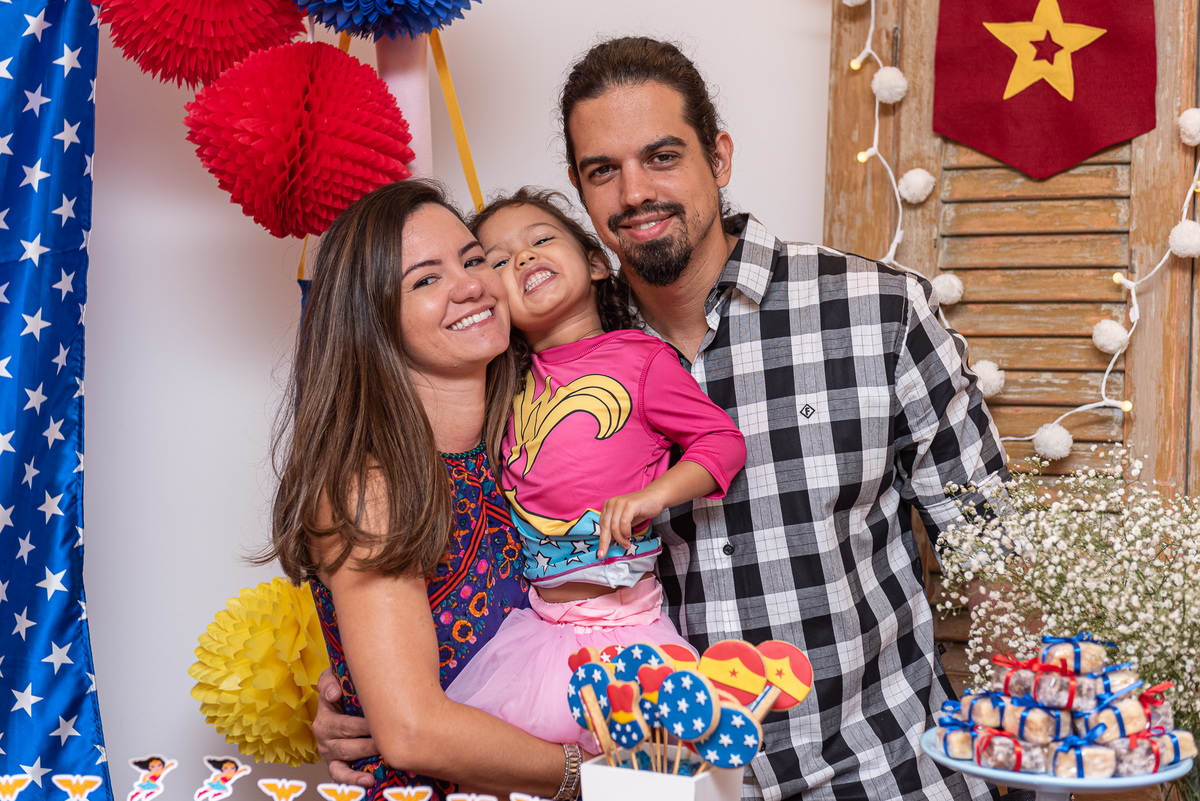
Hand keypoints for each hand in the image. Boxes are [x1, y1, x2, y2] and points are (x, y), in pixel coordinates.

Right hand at [313, 668, 377, 786]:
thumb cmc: (342, 691)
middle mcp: (325, 738)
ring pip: (347, 757)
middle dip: (369, 741)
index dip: (360, 725)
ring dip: (365, 756)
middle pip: (347, 743)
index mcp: (324, 718)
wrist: (340, 704)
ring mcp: (330, 754)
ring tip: (384, 756)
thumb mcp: (332, 680)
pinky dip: (353, 780)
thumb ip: (329, 682)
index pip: (342, 724)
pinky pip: (341, 776)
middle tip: (390, 738)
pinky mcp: (336, 766)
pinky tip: (368, 781)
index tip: (376, 723)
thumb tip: (334, 693)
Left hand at [597, 489, 664, 558]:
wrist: (655, 497)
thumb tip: (610, 541)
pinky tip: (629, 535)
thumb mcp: (625, 519)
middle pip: (605, 526)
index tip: (601, 552)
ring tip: (626, 544)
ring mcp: (621, 502)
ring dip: (620, 538)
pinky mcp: (630, 504)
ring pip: (614, 526)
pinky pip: (624, 522)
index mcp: (608, 506)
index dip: (602, 539)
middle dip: (604, 542)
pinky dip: (625, 531)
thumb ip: (617, 528)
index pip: (602, 525)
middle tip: (604, 554)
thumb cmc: (640, 510)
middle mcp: (612, 503)